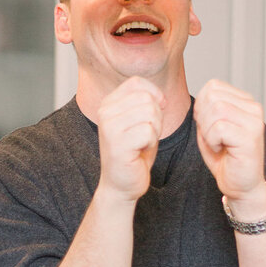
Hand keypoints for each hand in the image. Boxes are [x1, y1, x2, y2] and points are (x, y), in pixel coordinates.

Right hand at [95, 77, 164, 201]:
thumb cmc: (133, 153)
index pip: (137, 82)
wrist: (121, 183)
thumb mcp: (138, 121)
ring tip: (142, 143)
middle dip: (156, 118)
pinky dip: (151, 143)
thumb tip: (161, 97)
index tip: (155, 112)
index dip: (154, 95)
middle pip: (147, 98)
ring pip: (150, 113)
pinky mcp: (117, 143)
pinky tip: (139, 151)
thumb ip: (145, 102)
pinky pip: (148, 131)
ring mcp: (109, 127)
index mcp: (108, 103)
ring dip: (154, 130)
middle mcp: (105, 111)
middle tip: (145, 135)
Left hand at [193, 79, 265, 215]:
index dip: (201, 106)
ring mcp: (254, 121)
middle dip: (203, 118)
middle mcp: (253, 107)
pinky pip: (219, 128)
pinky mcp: (250, 136)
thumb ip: (205, 108)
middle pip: (212, 96)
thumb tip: (202, 97)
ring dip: (207, 130)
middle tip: (212, 137)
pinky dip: (212, 141)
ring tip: (218, 143)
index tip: (209, 126)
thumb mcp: (209, 127)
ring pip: (216, 109)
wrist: (240, 185)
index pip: (213, 86)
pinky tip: (221, 149)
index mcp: (245, 101)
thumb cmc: (224, 157)